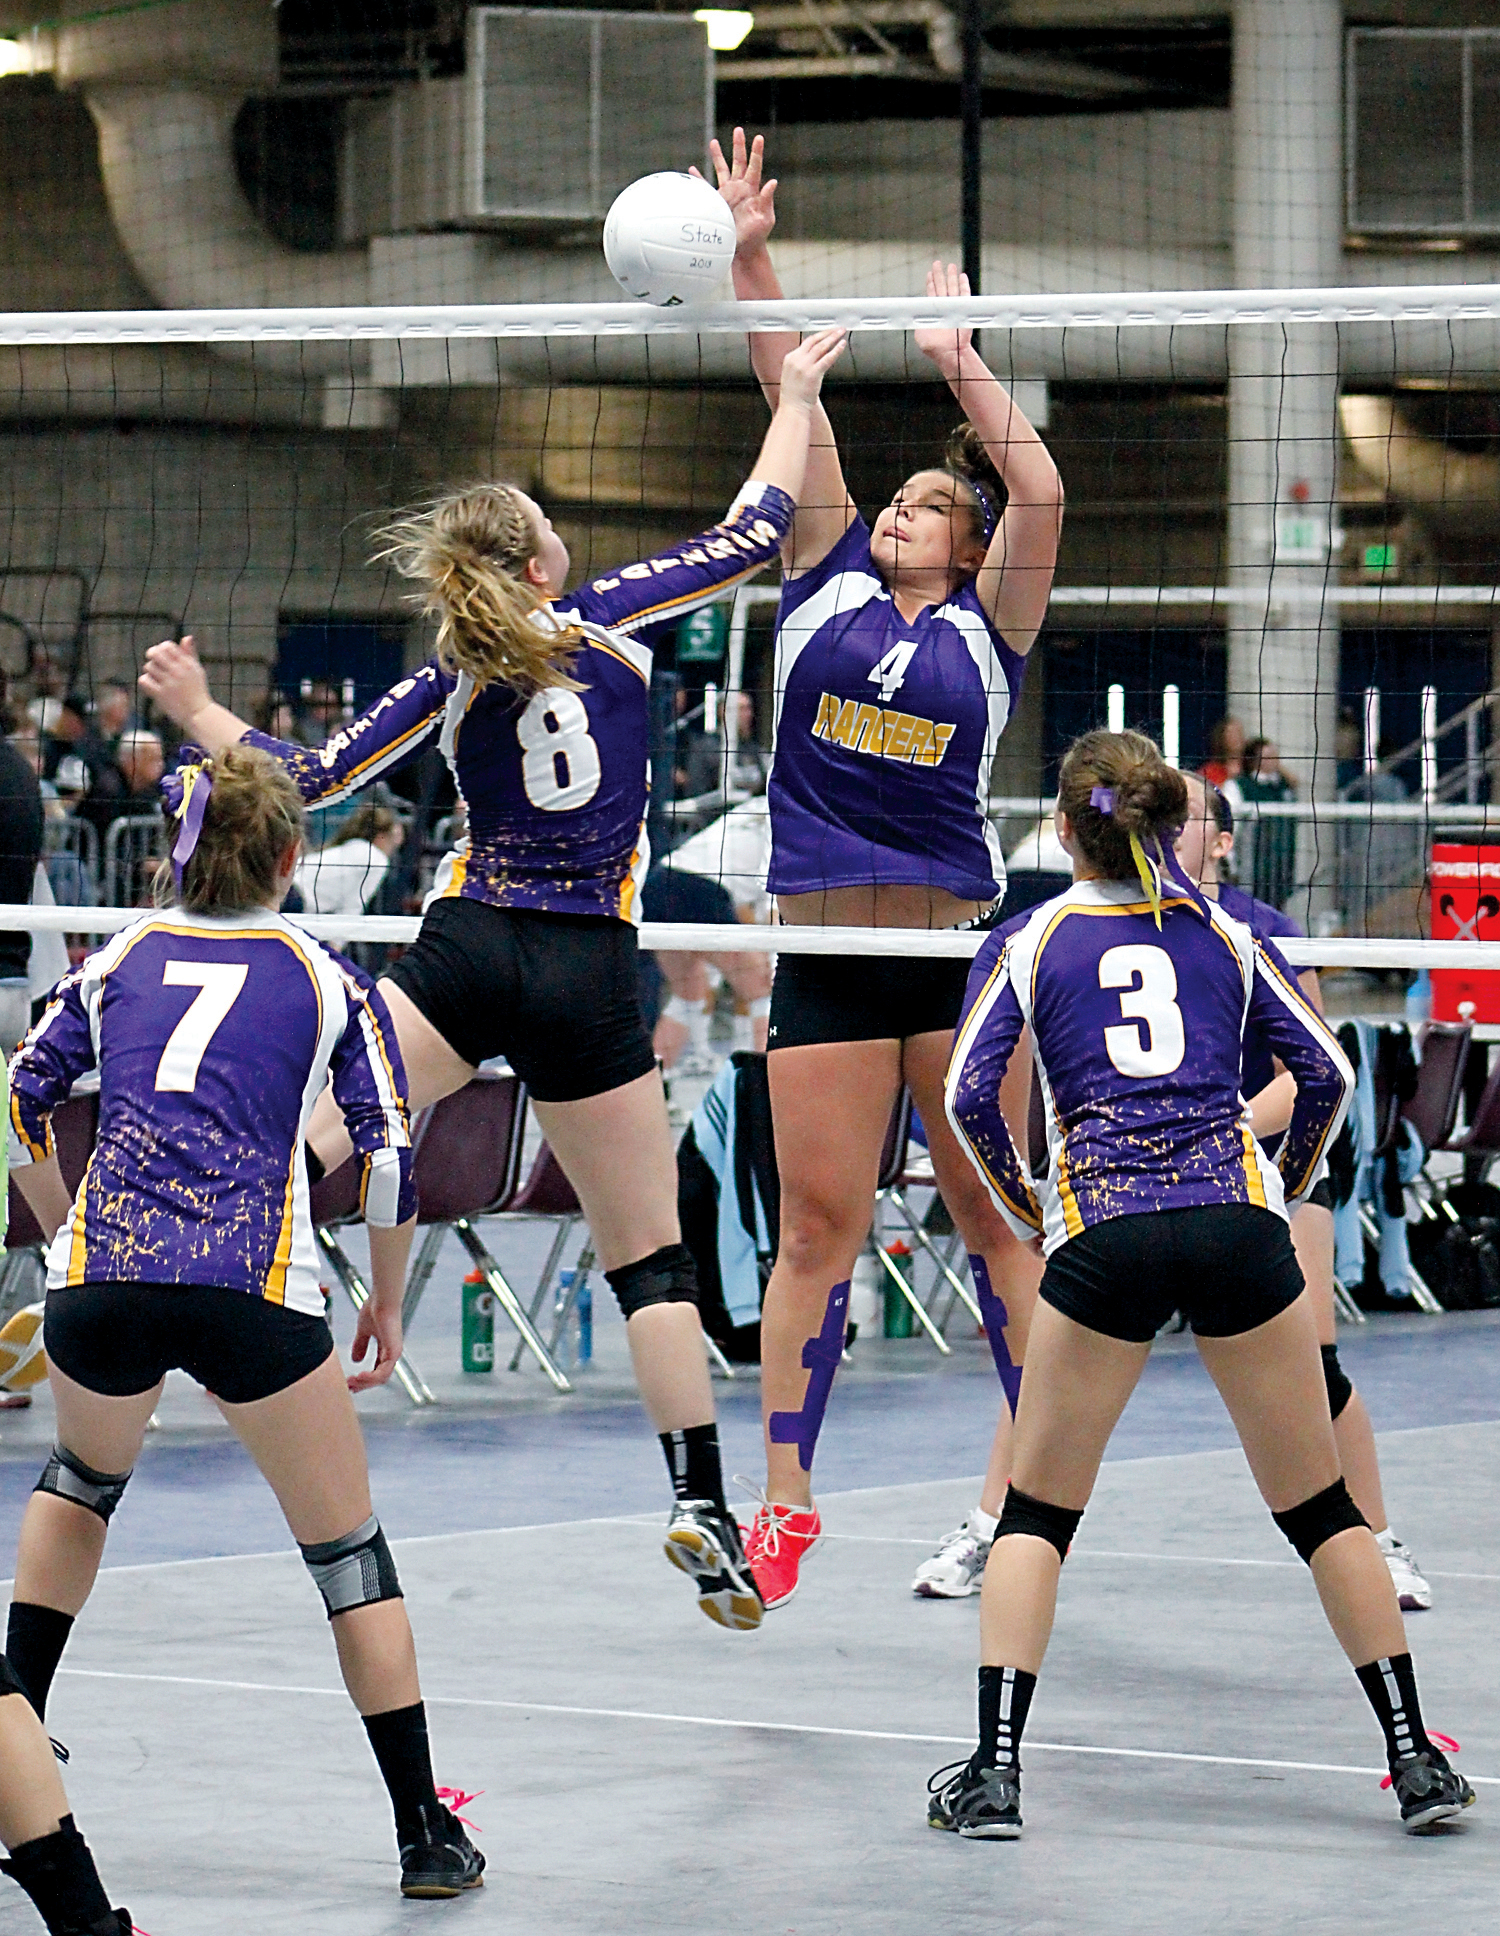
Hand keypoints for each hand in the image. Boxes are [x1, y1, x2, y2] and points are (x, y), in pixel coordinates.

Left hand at [139, 633, 210, 730]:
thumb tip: (187, 637)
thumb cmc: (198, 692)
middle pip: (155, 653)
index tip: (162, 656)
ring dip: (150, 671)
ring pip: (149, 667)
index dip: (161, 649)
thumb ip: (190, 654)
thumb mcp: (197, 671)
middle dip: (152, 656)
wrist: (200, 714)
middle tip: (154, 662)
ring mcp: (169, 683)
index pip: (167, 646)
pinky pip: (145, 680)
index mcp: (187, 664)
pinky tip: (151, 686)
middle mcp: (178, 671)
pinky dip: (146, 682)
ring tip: (156, 677)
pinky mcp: (161, 694)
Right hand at [348, 1297, 402, 1391]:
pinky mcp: (394, 1352)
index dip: (364, 1379)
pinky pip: (383, 1372)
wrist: (382, 1299)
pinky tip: (359, 1377)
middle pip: (379, 1378)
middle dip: (363, 1384)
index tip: (350, 1382)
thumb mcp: (364, 1330)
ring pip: (381, 1378)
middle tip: (349, 1387)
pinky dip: (371, 1378)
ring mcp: (394, 1353)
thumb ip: (360, 1344)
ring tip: (351, 1382)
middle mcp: (391, 1353)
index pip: (377, 1371)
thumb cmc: (375, 1309)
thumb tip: (355, 1360)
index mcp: (386, 1349)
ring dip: (365, 1383)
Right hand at [693, 127, 776, 257]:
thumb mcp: (766, 218)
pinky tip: (692, 169)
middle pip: (739, 162)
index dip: (756, 152)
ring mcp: (728, 195)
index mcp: (752, 190)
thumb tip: (773, 182)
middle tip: (738, 130)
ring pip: (722, 170)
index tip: (758, 137)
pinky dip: (699, 179)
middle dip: (738, 146)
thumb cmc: (757, 236)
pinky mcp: (717, 203)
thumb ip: (767, 200)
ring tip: (714, 142)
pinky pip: (706, 188)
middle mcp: (740, 189)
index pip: (754, 166)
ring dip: (718, 156)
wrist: (743, 250)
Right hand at [777, 327, 847, 409]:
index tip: (827, 333)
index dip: (819, 336)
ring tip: (841, 333)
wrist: (793, 409)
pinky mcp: (814, 373)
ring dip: (833, 338)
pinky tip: (841, 345)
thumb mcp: (792, 374)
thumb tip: (816, 355)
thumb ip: (801, 363)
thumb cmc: (794, 396)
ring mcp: (805, 366)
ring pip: (821, 346)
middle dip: (827, 333)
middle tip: (837, 329)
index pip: (806, 342)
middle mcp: (796, 359)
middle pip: (814, 340)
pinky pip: (827, 358)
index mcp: (790, 358)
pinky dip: (836, 350)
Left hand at [914, 260, 971, 372]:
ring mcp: (954, 308)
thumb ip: (915, 321)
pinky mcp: (963, 310)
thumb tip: (909, 314)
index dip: (930, 283)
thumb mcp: (919, 334)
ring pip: (952, 288)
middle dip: (939, 275)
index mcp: (933, 312)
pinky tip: (962, 277)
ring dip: (951, 277)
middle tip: (937, 263)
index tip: (929, 273)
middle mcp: (943, 308)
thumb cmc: (933, 348)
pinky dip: (963, 285)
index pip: (931, 294)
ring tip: (950, 266)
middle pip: (941, 287)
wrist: (948, 353)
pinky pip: (964, 295)